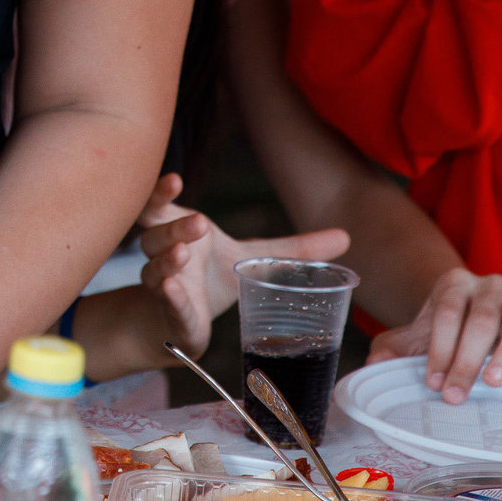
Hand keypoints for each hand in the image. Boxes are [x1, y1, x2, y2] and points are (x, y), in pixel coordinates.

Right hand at [134, 173, 350, 358]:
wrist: (185, 321)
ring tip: (181, 254)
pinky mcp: (171, 314)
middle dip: (175, 228)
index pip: (161, 205)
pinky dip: (168, 296)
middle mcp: (164, 253)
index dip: (162, 192)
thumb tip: (346, 236)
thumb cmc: (214, 279)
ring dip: (167, 259)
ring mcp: (162, 283)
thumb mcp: (253, 260)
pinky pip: (166, 303)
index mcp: (181, 230)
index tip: (174, 179)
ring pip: (155, 267)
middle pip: (157, 234)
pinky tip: (170, 289)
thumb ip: (293, 249)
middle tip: (200, 223)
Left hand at [368, 271, 501, 401]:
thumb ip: (393, 350)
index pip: (445, 313)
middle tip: (456, 395)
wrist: (474, 334)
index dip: (438, 348)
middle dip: (465, 359)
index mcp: (452, 285)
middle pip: (478, 318)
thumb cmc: (446, 341)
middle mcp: (488, 286)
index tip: (433, 383)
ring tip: (494, 380)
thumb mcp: (416, 344)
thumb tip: (374, 364)